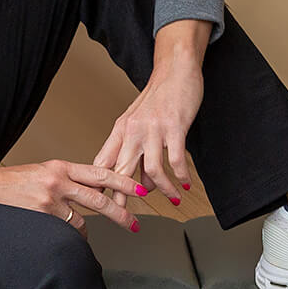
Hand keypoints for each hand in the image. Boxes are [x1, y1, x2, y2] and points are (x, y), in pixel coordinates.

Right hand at [0, 158, 146, 238]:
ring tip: (82, 235)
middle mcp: (58, 181)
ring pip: (81, 221)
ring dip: (84, 231)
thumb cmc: (13, 182)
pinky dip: (66, 237)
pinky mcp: (40, 217)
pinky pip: (64, 232)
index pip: (100, 173)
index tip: (139, 189)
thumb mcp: (44, 173)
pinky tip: (62, 238)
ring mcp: (49, 200)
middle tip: (134, 224)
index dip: (123, 181)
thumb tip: (94, 193)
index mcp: (61, 166)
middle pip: (99, 199)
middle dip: (120, 214)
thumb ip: (69, 181)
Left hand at [93, 57, 203, 209]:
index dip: (100, 187)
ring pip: (151, 170)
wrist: (175, 69)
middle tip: (127, 219)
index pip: (103, 163)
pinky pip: (175, 160)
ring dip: (162, 190)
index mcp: (120, 130)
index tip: (100, 208)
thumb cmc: (158, 98)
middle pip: (121, 171)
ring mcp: (153, 129)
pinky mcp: (174, 127)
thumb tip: (144, 186)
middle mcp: (132, 131)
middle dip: (123, 198)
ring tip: (173, 199)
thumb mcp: (140, 125)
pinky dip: (181, 176)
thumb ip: (138, 155)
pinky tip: (187, 184)